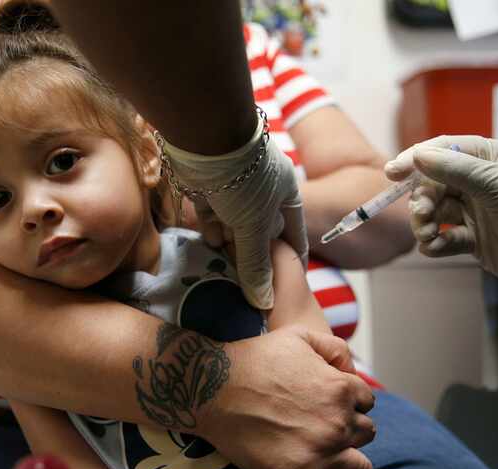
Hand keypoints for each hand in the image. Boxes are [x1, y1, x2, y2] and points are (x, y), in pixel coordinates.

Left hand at [162, 114, 307, 309]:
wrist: (204, 135)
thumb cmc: (242, 178)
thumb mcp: (253, 225)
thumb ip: (256, 264)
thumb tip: (264, 303)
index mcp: (287, 195)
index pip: (294, 236)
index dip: (291, 261)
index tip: (289, 286)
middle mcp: (264, 191)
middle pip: (261, 233)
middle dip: (253, 255)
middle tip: (247, 283)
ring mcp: (235, 188)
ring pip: (235, 226)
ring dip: (230, 243)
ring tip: (227, 260)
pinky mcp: (209, 186)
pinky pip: (214, 214)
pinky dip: (213, 228)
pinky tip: (210, 240)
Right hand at [201, 326, 375, 468]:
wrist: (212, 387)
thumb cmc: (253, 358)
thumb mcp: (299, 335)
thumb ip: (334, 348)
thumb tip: (350, 371)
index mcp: (340, 389)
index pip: (367, 403)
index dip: (351, 403)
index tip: (332, 406)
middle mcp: (336, 424)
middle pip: (366, 434)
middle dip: (351, 430)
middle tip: (325, 428)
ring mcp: (318, 455)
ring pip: (361, 468)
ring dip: (352, 463)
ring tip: (335, 459)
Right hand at [385, 135, 497, 297]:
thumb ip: (458, 171)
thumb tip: (418, 155)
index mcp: (489, 159)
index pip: (444, 151)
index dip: (415, 160)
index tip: (392, 173)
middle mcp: (480, 184)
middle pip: (433, 184)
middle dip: (421, 199)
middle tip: (421, 216)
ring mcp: (476, 212)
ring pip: (435, 213)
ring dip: (424, 224)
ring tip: (428, 236)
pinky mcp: (475, 241)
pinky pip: (444, 238)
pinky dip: (434, 244)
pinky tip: (436, 249)